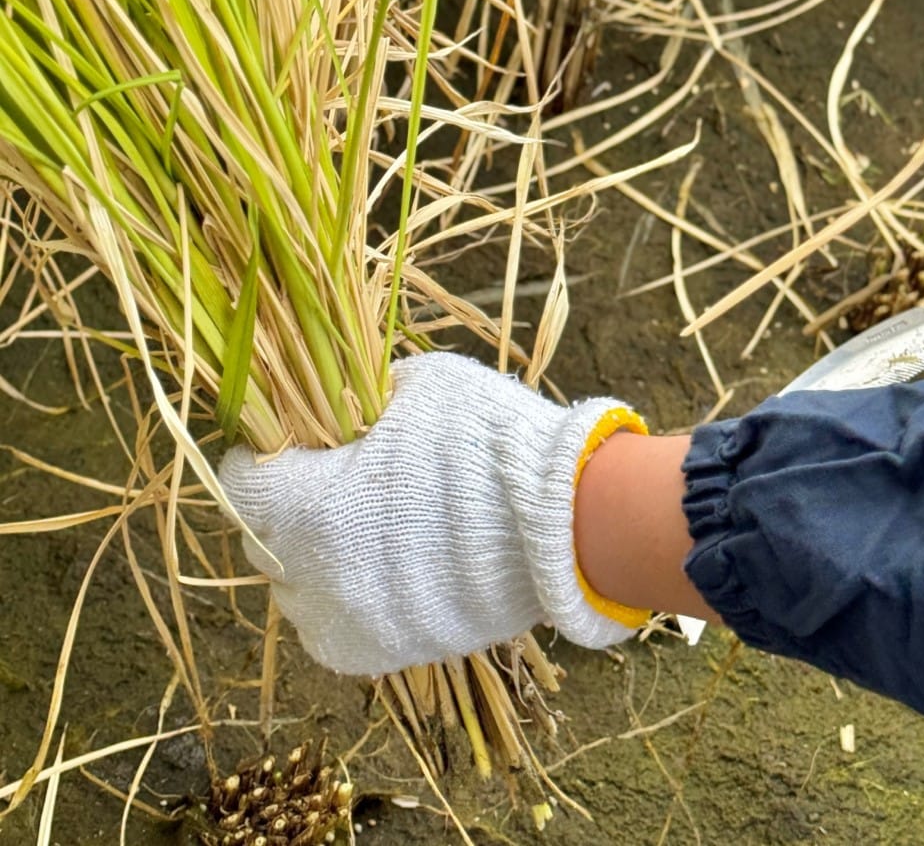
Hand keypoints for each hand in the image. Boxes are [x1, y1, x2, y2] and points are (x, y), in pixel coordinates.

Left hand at [217, 352, 649, 676]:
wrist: (568, 522)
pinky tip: (380, 572)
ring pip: (296, 596)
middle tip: (329, 484)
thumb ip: (363, 393)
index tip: (288, 447)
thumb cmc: (489, 442)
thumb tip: (343, 400)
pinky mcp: (390, 653)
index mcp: (311, 507)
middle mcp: (317, 578)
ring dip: (311, 563)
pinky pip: (338, 631)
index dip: (261, 458)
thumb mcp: (420, 384)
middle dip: (286, 510)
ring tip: (357, 531)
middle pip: (263, 543)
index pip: (240, 485)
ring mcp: (354, 623)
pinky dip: (346, 602)